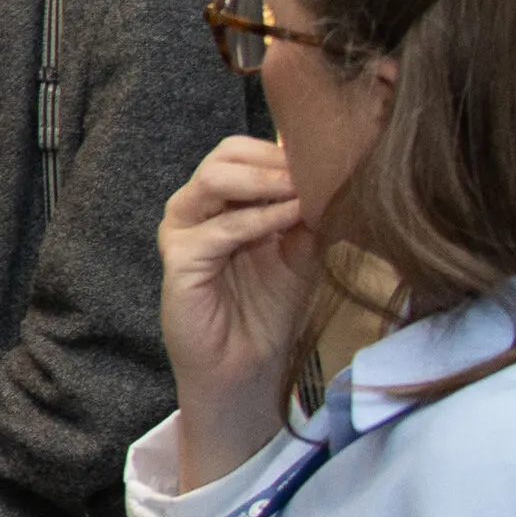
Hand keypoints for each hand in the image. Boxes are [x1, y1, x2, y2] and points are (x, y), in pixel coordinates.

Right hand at [157, 135, 315, 482]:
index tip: (331, 154)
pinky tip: (291, 217)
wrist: (247, 366)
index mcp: (220, 201)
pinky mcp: (179, 261)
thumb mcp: (302, 251)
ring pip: (213, 180)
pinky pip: (218, 229)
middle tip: (318, 169)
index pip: (243, 152)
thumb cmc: (270, 309)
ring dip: (265, 181)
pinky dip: (257, 219)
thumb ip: (309, 212)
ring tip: (305, 189)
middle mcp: (195, 208)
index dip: (283, 150)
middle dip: (273, 160)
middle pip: (224, 155)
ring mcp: (182, 232)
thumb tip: (336, 170)